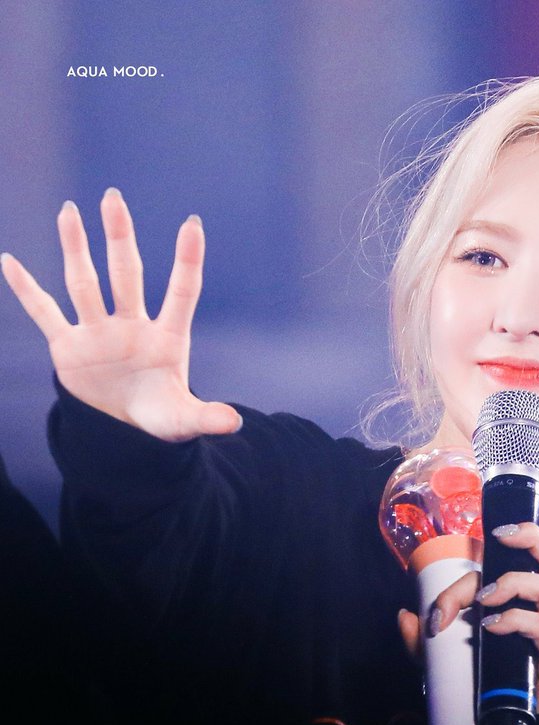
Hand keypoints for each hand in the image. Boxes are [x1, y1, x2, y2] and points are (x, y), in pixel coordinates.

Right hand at [1, 188, 240, 441]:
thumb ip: (207, 418)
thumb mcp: (184, 420)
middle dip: (119, 238)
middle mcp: (132, 327)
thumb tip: (233, 425)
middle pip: (125, 275)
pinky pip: (44, 313)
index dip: (187, 261)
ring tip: (70, 211)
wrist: (125, 429)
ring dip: (75, 248)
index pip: (181, 294)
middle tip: (113, 197)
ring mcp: (98, 333)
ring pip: (84, 283)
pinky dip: (27, 290)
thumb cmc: (162, 416)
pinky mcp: (68, 347)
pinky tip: (10, 261)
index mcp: (167, 340)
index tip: (193, 224)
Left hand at [426, 523, 538, 713]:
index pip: (509, 566)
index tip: (441, 605)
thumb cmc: (486, 685)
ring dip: (513, 583)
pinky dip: (516, 620)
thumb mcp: (444, 662)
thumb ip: (422, 642)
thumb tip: (405, 616)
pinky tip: (493, 628)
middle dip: (531, 536)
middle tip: (500, 537)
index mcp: (525, 601)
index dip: (473, 572)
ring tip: (484, 601)